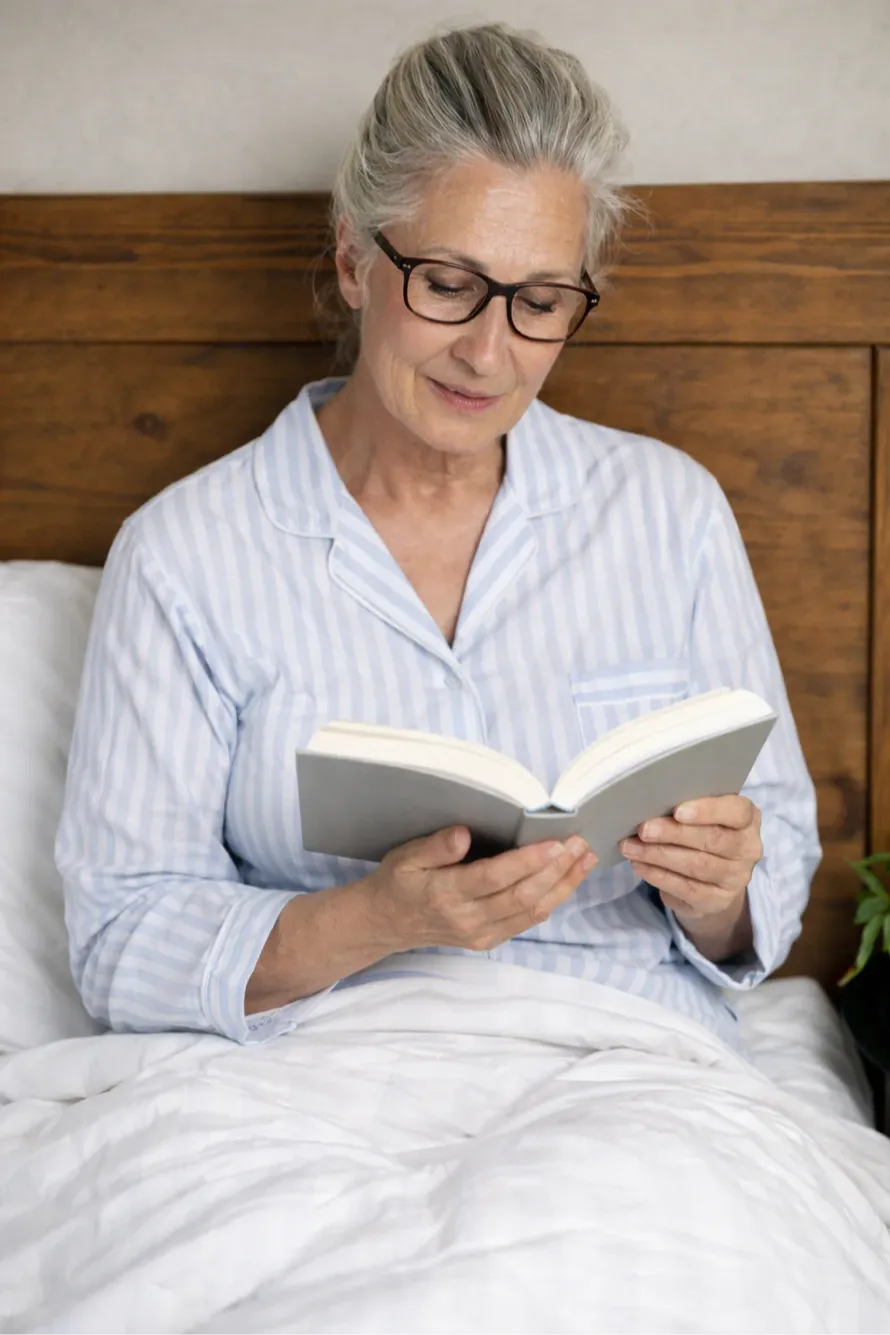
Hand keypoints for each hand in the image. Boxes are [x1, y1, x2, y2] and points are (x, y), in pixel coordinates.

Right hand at [367, 826, 596, 953]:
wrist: (387, 923)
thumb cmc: (398, 882)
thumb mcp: (405, 857)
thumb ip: (435, 846)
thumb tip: (463, 834)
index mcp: (445, 894)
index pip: (495, 878)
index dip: (529, 861)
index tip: (557, 843)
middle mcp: (467, 919)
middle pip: (522, 896)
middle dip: (557, 870)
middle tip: (580, 844)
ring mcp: (481, 934)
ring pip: (532, 911)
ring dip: (563, 885)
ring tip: (585, 860)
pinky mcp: (489, 941)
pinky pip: (527, 921)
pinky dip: (552, 900)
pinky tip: (567, 881)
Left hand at [619, 795, 761, 927]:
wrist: (711, 879)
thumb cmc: (701, 833)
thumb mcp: (701, 815)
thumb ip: (687, 807)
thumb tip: (650, 803)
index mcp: (748, 819)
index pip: (737, 812)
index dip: (708, 810)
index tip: (677, 811)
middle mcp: (748, 850)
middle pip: (713, 840)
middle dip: (674, 834)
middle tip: (643, 830)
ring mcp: (735, 878)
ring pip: (697, 866)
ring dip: (659, 855)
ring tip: (631, 847)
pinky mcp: (717, 901)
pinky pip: (686, 888)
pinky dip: (659, 876)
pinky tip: (640, 865)